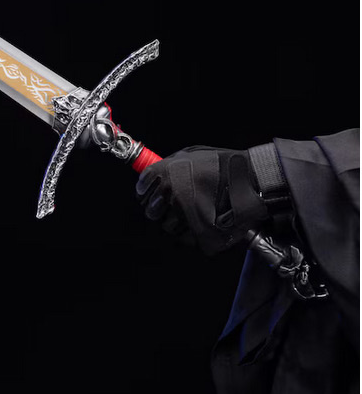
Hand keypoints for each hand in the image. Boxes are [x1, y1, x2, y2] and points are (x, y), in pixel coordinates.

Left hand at [136, 146, 269, 254]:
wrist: (252, 180)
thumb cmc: (223, 164)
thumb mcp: (191, 154)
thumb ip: (169, 165)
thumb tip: (154, 175)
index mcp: (164, 173)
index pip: (141, 190)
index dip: (146, 193)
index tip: (151, 195)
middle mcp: (170, 195)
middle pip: (151, 211)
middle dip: (159, 209)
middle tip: (173, 206)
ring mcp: (183, 215)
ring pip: (167, 227)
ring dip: (176, 222)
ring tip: (192, 213)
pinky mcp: (198, 234)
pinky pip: (185, 239)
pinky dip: (191, 234)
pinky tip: (201, 223)